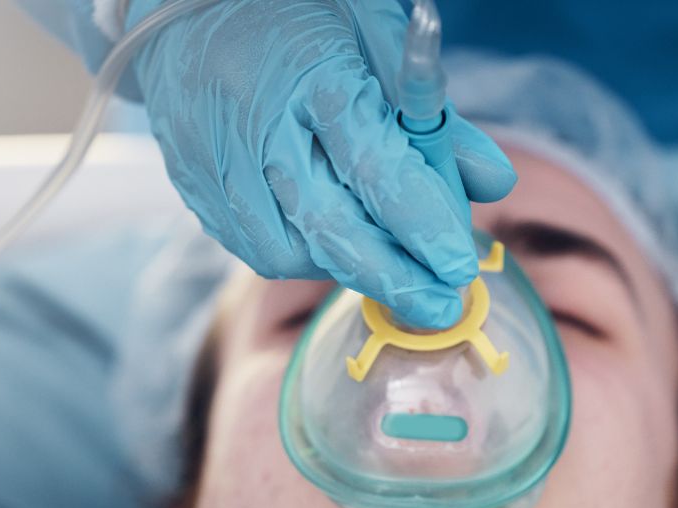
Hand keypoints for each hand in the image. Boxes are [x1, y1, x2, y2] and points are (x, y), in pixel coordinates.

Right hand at [126, 0, 516, 327]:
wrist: (183, 0)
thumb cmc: (294, 10)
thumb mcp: (376, 37)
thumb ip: (433, 113)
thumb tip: (494, 181)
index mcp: (311, 75)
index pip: (376, 169)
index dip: (422, 226)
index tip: (459, 267)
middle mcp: (256, 126)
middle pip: (329, 226)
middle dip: (392, 277)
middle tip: (439, 306)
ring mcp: (214, 160)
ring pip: (284, 250)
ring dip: (343, 269)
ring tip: (388, 266)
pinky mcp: (191, 182)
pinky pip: (249, 244)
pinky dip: (300, 255)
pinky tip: (333, 244)